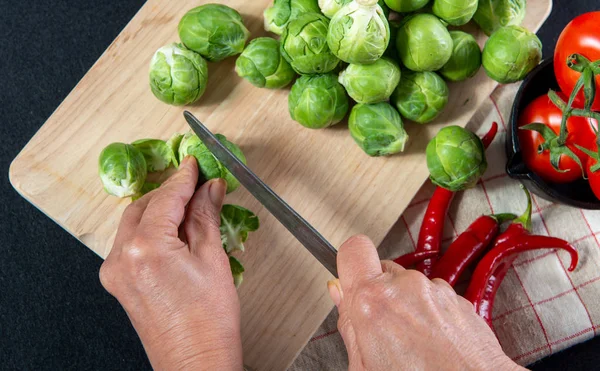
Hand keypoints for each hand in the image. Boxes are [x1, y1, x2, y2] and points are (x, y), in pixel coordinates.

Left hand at [100, 156, 241, 370]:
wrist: (196, 364)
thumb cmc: (208, 322)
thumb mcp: (212, 260)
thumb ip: (206, 217)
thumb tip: (210, 189)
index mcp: (145, 248)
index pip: (165, 198)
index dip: (183, 178)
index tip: (195, 164)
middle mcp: (122, 258)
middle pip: (144, 207)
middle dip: (171, 194)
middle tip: (198, 186)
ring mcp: (116, 272)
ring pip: (135, 223)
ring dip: (160, 211)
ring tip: (192, 209)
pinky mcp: (119, 284)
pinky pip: (131, 243)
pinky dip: (151, 231)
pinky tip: (175, 232)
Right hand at [328, 235, 524, 370]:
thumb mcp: (363, 366)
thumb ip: (348, 325)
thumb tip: (340, 296)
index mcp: (373, 301)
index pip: (353, 250)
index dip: (349, 264)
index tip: (349, 280)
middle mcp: (407, 286)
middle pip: (382, 273)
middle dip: (379, 296)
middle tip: (382, 332)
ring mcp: (437, 291)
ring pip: (410, 287)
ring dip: (408, 308)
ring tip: (414, 347)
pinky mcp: (460, 300)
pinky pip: (435, 299)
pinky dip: (432, 316)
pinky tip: (435, 346)